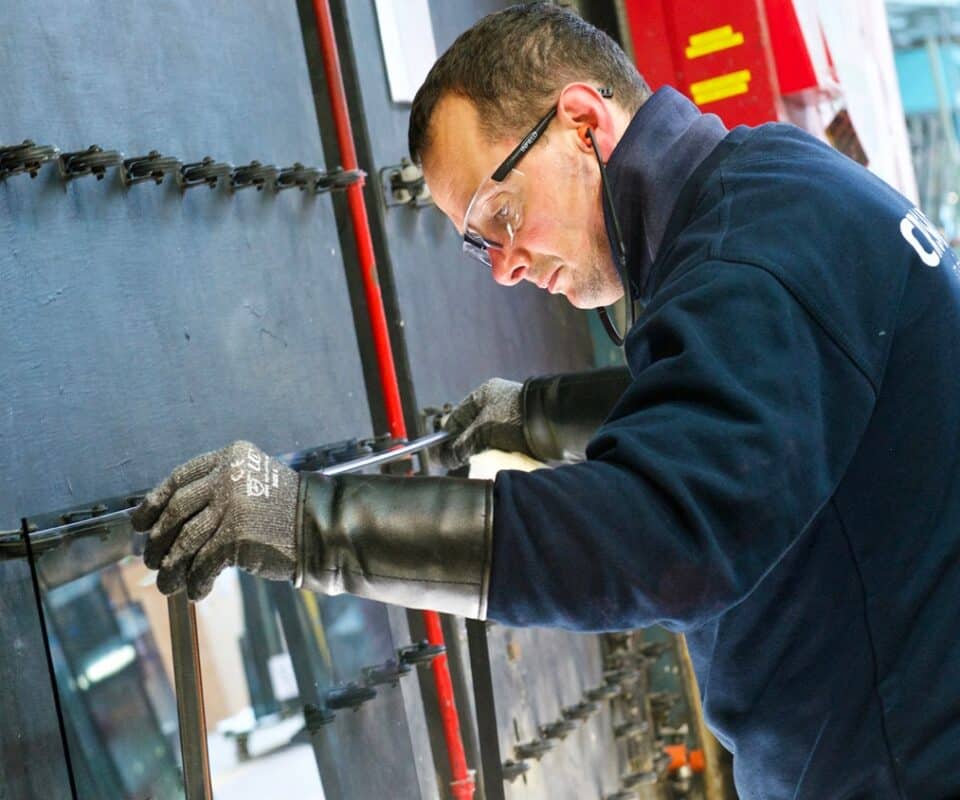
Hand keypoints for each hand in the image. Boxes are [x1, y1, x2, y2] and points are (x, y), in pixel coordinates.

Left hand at [131, 441, 299, 600]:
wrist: (322, 527)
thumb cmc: (287, 512)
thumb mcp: (251, 485)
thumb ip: (217, 492)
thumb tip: (169, 523)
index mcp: (230, 458)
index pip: (179, 478)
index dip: (155, 502)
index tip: (141, 523)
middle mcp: (228, 476)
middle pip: (176, 510)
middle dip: (159, 539)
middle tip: (152, 559)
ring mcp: (232, 504)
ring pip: (185, 540)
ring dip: (172, 566)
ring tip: (168, 583)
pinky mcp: (236, 535)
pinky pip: (203, 562)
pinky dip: (196, 580)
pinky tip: (196, 590)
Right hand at [435, 378, 529, 469]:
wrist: (554, 423)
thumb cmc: (514, 420)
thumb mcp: (481, 433)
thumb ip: (461, 446)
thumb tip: (445, 458)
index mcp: (484, 394)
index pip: (457, 416)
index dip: (446, 436)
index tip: (439, 454)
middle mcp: (498, 402)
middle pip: (472, 428)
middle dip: (464, 446)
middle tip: (456, 462)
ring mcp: (512, 415)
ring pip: (488, 438)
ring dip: (481, 451)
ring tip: (476, 463)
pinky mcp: (525, 430)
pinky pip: (504, 444)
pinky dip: (498, 453)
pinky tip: (495, 461)